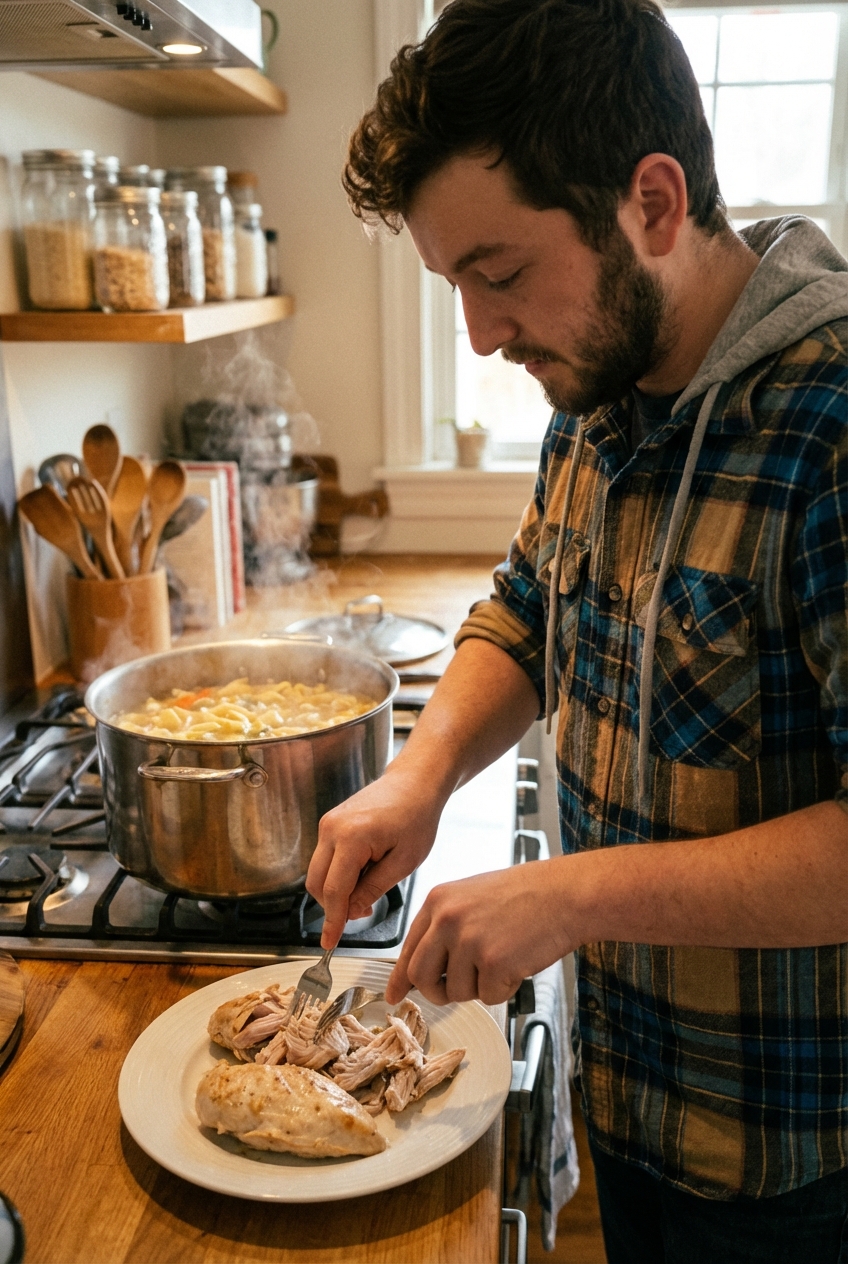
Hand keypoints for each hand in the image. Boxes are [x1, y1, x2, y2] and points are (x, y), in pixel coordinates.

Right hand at [306, 765, 443, 948]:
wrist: (414, 782)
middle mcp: (332, 829)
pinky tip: (364, 871)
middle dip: (334, 906)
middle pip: (317, 883)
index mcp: (352, 838)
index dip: (333, 921)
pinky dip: (338, 873)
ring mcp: (328, 823)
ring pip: (318, 872)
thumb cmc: (417, 816)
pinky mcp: (330, 822)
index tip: (329, 943)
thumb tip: (352, 912)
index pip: (334, 891)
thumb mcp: (404, 861)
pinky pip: (325, 858)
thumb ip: (374, 888)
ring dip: (336, 889)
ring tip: (370, 886)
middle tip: (363, 912)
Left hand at [385, 859, 572, 1005]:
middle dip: (436, 992)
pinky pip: (488, 996)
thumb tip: (423, 966)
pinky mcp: (493, 963)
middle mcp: (447, 919)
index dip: (400, 977)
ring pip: (456, 991)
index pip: (408, 948)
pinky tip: (517, 963)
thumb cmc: (525, 895)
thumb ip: (444, 926)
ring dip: (478, 987)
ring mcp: (469, 941)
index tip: (395, 993)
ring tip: (502, 959)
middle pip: (421, 976)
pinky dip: (504, 988)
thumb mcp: (471, 897)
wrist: (564, 893)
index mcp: (438, 901)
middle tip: (451, 991)